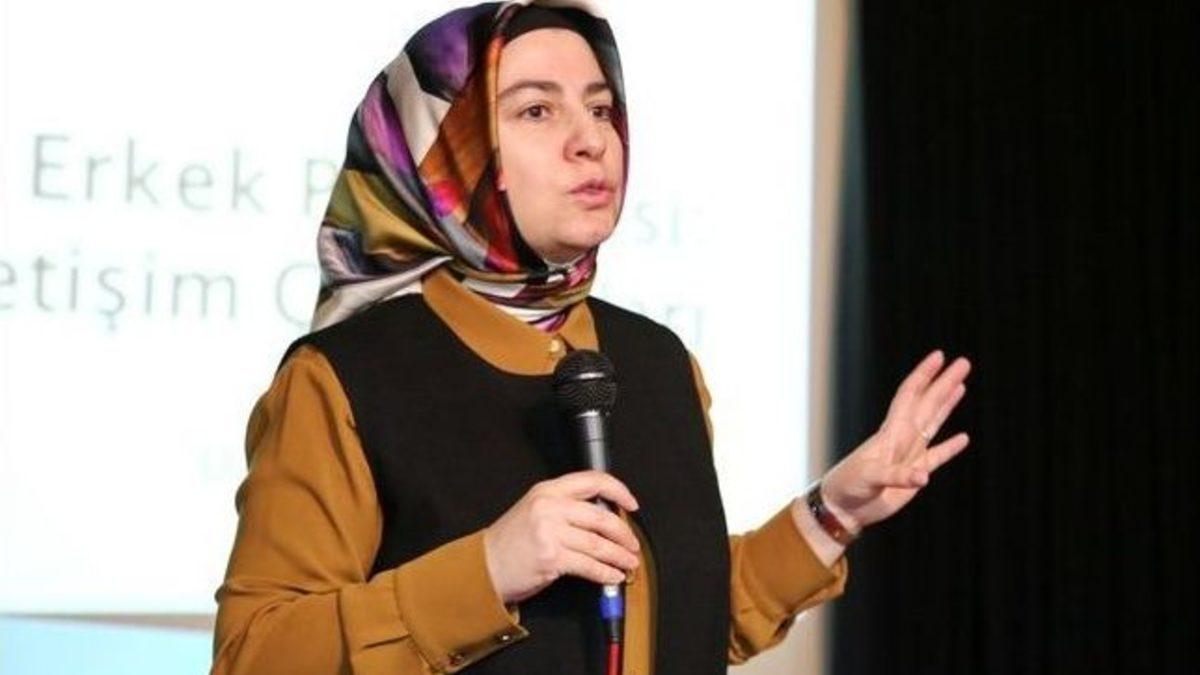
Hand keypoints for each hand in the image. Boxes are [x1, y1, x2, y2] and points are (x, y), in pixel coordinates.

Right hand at [483, 470, 641, 604]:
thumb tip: (604, 517)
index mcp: (547, 490)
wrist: (484, 567)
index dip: (618, 490)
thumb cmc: (510, 542)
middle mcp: (549, 507)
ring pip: (598, 544)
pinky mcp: (551, 558)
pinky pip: (589, 566)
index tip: (631, 504)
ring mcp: (550, 532)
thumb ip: (565, 507)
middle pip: (601, 517)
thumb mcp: (535, 510)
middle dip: (623, 533)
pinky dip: (606, 574)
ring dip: (619, 556)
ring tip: (629, 562)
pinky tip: (613, 576)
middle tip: (633, 543)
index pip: (592, 480)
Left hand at [821, 349, 971, 532]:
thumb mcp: (870, 477)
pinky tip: (963, 438)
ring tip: (961, 386)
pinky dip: (950, 448)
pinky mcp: (913, 476)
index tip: (939, 356)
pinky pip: (936, 457)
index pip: (910, 395)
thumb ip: (897, 476)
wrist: (843, 507)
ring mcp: (908, 455)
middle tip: (964, 363)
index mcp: (891, 432)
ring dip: (947, 405)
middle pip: (927, 403)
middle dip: (944, 383)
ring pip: (933, 423)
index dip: (924, 375)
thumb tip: (923, 476)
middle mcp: (901, 438)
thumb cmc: (849, 486)